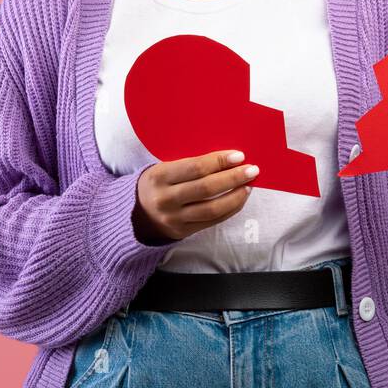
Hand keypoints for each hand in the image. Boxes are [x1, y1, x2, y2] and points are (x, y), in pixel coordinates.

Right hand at [132, 149, 259, 243]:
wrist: (135, 215)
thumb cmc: (156, 184)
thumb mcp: (162, 169)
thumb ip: (189, 165)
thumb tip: (226, 157)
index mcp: (159, 177)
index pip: (195, 167)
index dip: (219, 161)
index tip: (238, 155)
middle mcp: (166, 199)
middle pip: (206, 188)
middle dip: (233, 177)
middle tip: (252, 169)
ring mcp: (175, 218)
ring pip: (212, 208)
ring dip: (235, 196)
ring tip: (249, 185)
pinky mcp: (183, 232)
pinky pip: (212, 221)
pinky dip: (230, 209)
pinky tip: (239, 198)